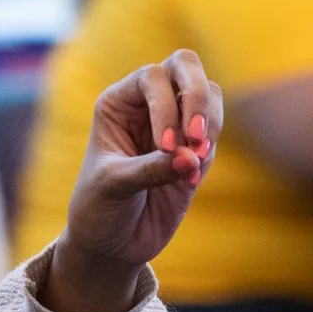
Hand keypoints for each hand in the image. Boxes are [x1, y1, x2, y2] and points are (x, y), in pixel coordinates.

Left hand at [46, 49, 223, 311]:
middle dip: (197, 97)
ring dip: (209, 125)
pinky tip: (190, 180)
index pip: (152, 77)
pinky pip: (214, 133)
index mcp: (118, 102)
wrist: (110, 244)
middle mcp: (147, 105)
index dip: (165, 105)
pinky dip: (210, 149)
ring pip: (208, 95)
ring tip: (195, 162)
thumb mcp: (114, 186)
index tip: (164, 146)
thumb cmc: (98, 208)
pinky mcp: (194, 150)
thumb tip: (191, 157)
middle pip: (186, 67)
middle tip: (197, 138)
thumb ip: (150, 169)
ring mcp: (174, 124)